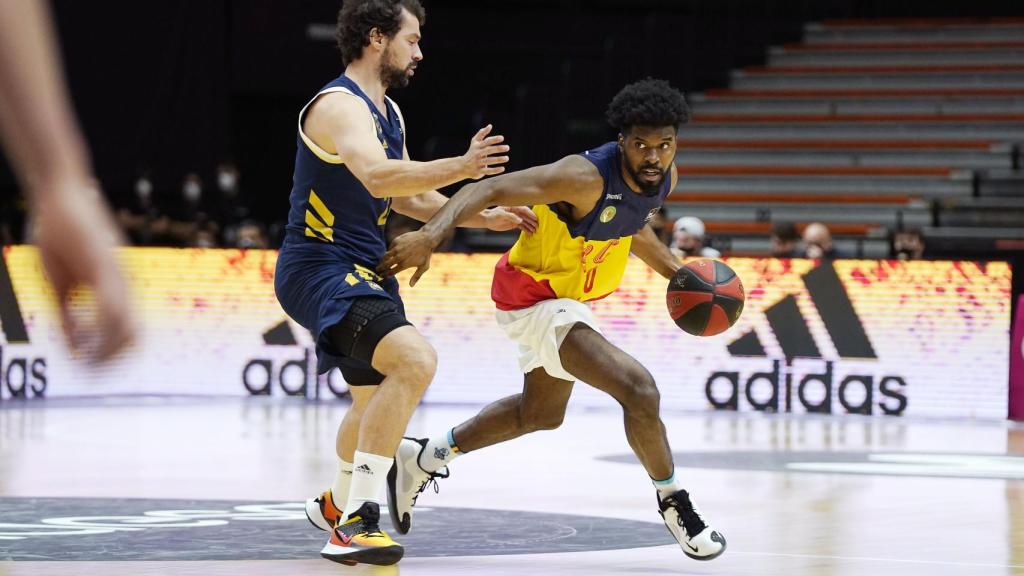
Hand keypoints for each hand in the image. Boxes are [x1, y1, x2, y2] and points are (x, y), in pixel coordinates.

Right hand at [32, 179, 135, 361]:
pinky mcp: (104, 263)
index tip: (89, 371)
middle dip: (113, 361)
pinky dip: (100, 327)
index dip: (112, 358)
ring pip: (126, 324)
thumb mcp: (60, 282)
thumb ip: (67, 314)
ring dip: (107, 350)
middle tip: (89, 373)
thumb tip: (73, 348)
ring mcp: (117, 274)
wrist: (60, 193)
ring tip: (86, 363)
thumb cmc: (59, 234)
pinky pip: (110, 302)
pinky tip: (81, 338)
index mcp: (115, 291)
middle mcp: (123, 285)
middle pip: (135, 337)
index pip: (129, 335)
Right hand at [378, 229, 436, 286]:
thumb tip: (411, 286)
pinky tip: (390, 253)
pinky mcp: (396, 241)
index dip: (385, 275)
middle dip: (380, 268)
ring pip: (385, 256)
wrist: (426, 239)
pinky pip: (390, 247)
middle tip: (378, 270)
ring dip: (382, 260)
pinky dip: (389, 251)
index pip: (391, 272)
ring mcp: (397, 248)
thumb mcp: (424, 267)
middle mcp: (399, 257)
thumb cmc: (426, 254)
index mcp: (404, 265)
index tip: (382, 276)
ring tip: (381, 262)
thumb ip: (416, 276)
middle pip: (386, 265)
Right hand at [461, 124, 509, 179]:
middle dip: (498, 148)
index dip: (494, 139)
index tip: (502, 138)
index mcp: (477, 146)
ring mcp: (477, 163)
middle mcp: (477, 154)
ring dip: (498, 159)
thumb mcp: (475, 142)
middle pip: (488, 150)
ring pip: (489, 161)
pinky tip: (503, 168)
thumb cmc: (472, 152)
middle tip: (507, 147)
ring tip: (507, 158)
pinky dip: (495, 170)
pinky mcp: (478, 171)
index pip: (486, 141)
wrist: (462, 166)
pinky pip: (487, 171)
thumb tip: (490, 125)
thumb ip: (482, 133)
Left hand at [483, 206, 537, 232]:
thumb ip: (511, 217)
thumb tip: (520, 221)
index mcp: (513, 207)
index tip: (535, 218)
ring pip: (525, 222)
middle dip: (532, 221)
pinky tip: (530, 233)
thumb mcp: (500, 215)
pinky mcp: (514, 224)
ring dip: (530, 226)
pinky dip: (526, 229)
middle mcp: (516, 212)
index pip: (524, 209)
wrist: (487, 220)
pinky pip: (522, 226)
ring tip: (535, 231)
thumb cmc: (492, 215)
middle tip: (537, 226)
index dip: (530, 214)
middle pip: (526, 216)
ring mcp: (515, 218)